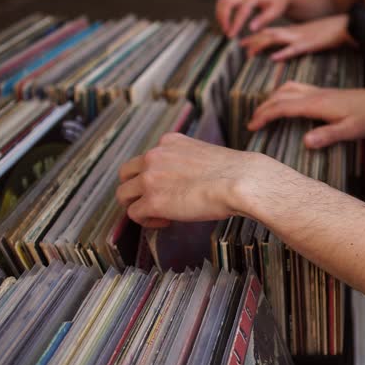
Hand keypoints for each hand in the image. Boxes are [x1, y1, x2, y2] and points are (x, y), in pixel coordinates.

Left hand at [116, 133, 264, 227]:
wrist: (241, 181)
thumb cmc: (235, 172)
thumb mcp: (205, 154)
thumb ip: (187, 161)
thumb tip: (189, 179)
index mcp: (169, 142)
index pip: (147, 158)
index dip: (154, 175)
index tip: (168, 187)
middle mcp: (154, 156)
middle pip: (126, 173)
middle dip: (135, 189)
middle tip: (152, 201)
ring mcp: (150, 178)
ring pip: (124, 194)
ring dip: (138, 205)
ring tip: (158, 214)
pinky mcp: (152, 201)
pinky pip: (134, 214)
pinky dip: (147, 221)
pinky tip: (165, 221)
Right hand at [215, 0, 299, 36]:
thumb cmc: (279, 3)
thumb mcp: (275, 11)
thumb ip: (263, 19)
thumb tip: (251, 28)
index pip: (241, 11)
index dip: (235, 24)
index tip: (231, 35)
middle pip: (225, 2)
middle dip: (222, 18)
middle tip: (226, 32)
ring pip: (222, 1)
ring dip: (220, 15)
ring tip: (225, 29)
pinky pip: (224, 3)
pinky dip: (222, 13)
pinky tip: (226, 24)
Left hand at [239, 15, 352, 60]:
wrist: (344, 25)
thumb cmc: (328, 33)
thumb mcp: (309, 36)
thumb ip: (296, 42)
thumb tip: (285, 51)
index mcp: (292, 31)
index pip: (269, 32)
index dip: (255, 37)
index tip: (243, 43)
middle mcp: (292, 32)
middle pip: (268, 33)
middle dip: (253, 40)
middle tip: (240, 47)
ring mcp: (300, 37)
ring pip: (275, 38)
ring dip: (261, 45)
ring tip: (249, 53)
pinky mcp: (309, 44)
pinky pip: (294, 49)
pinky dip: (283, 53)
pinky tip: (273, 58)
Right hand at [248, 82, 364, 148]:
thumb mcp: (351, 130)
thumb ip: (328, 136)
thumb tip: (305, 142)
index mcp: (316, 104)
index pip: (282, 107)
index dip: (264, 116)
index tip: (251, 127)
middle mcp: (314, 94)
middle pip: (280, 96)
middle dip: (263, 108)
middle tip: (251, 123)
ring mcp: (319, 91)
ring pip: (287, 88)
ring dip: (271, 98)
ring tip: (262, 112)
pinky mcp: (324, 92)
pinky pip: (296, 88)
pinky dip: (283, 93)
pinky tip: (285, 101)